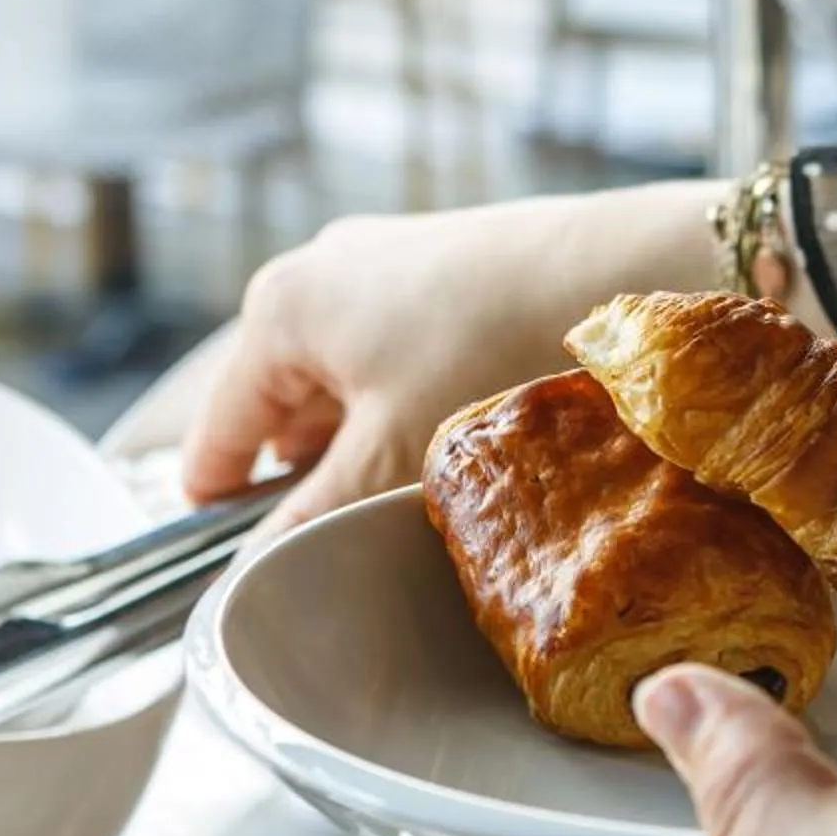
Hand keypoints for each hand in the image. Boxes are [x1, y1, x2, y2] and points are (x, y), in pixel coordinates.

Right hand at [180, 183, 724, 528]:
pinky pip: (395, 356)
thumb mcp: (390, 455)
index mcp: (278, 312)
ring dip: (365, 446)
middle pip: (280, 409)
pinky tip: (453, 448)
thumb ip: (314, 516)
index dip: (220, 511)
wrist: (619, 268)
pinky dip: (407, 407)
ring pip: (344, 384)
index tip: (242, 571)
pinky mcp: (442, 268)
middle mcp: (317, 274)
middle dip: (309, 478)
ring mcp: (382, 264)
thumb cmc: (491, 352)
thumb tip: (260, 571)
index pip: (217, 433)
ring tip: (408, 500)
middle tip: (347, 544)